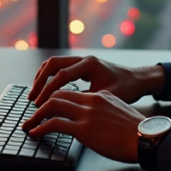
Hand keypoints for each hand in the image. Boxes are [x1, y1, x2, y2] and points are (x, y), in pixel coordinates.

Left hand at [21, 89, 143, 162]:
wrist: (146, 138)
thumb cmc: (136, 131)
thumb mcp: (118, 112)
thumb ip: (102, 110)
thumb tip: (91, 119)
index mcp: (100, 95)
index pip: (70, 92)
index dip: (54, 99)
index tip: (45, 107)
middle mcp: (91, 100)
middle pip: (57, 95)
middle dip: (40, 104)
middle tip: (32, 114)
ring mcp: (86, 114)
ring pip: (52, 106)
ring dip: (36, 116)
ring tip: (29, 125)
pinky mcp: (84, 129)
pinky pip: (54, 124)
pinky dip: (40, 127)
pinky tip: (35, 133)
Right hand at [28, 55, 163, 105]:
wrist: (138, 80)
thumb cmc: (127, 89)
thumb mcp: (107, 97)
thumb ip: (86, 100)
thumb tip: (66, 110)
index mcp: (90, 65)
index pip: (61, 75)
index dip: (48, 91)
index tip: (39, 104)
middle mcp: (84, 60)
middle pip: (53, 65)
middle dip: (40, 81)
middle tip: (32, 98)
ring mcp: (82, 61)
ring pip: (54, 64)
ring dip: (42, 78)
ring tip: (34, 94)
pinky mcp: (82, 66)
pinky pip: (60, 67)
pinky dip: (50, 77)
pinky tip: (46, 89)